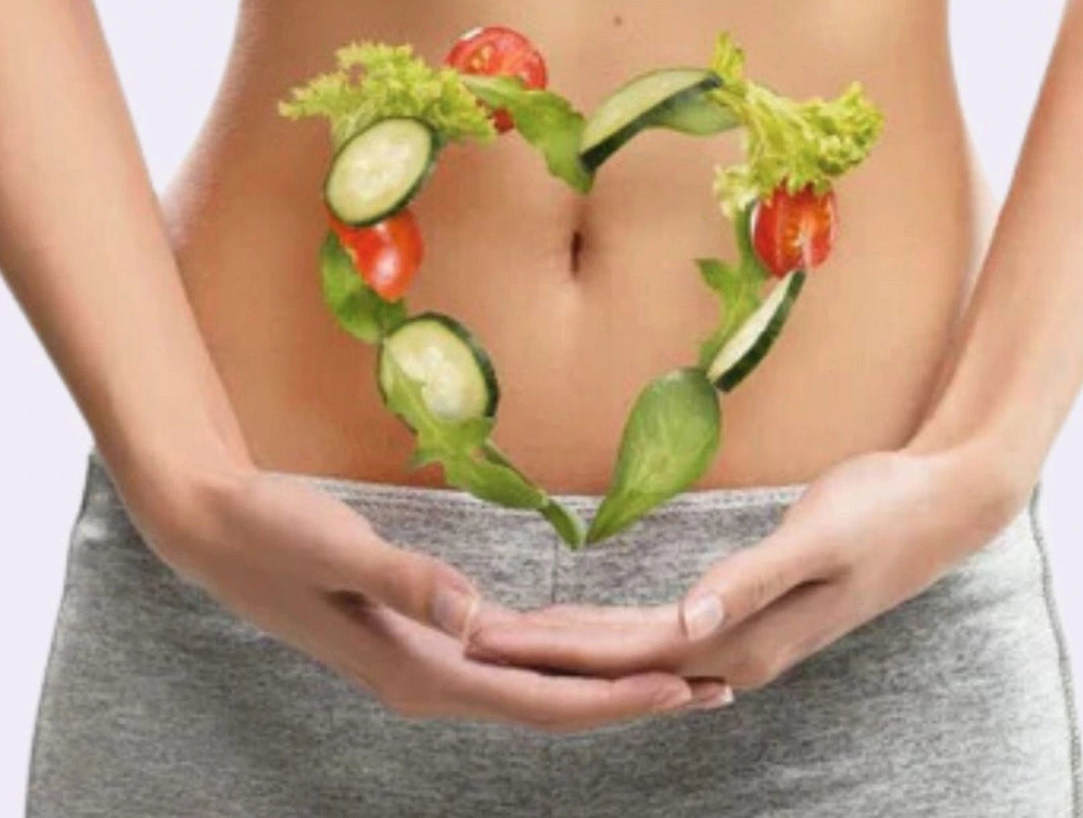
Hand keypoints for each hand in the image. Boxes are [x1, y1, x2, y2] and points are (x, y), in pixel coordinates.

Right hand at [130, 461, 728, 731]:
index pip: (537, 699)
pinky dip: (556, 659)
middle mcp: (429, 680)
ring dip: (600, 683)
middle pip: (549, 706)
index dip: (614, 698)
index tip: (684, 690)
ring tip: (669, 675)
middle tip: (710, 688)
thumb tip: (477, 617)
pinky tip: (583, 647)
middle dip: (629, 700)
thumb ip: (407, 581)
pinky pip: (506, 660)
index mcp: (418, 669)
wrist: (218, 532)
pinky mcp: (419, 635)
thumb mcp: (338, 549)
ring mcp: (423, 662)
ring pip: (532, 686)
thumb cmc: (272, 534)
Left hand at [461, 443, 1031, 690]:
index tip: (484, 639)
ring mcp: (740, 636)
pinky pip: (660, 628)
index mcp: (740, 643)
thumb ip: (751, 583)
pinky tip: (588, 624)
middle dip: (540, 650)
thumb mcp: (816, 539)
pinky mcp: (744, 610)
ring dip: (570, 642)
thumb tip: (688, 630)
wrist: (936, 507)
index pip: (621, 653)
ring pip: (633, 647)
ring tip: (509, 633)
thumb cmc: (879, 515)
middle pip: (615, 658)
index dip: (549, 647)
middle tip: (468, 635)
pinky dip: (613, 627)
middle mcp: (732, 653)